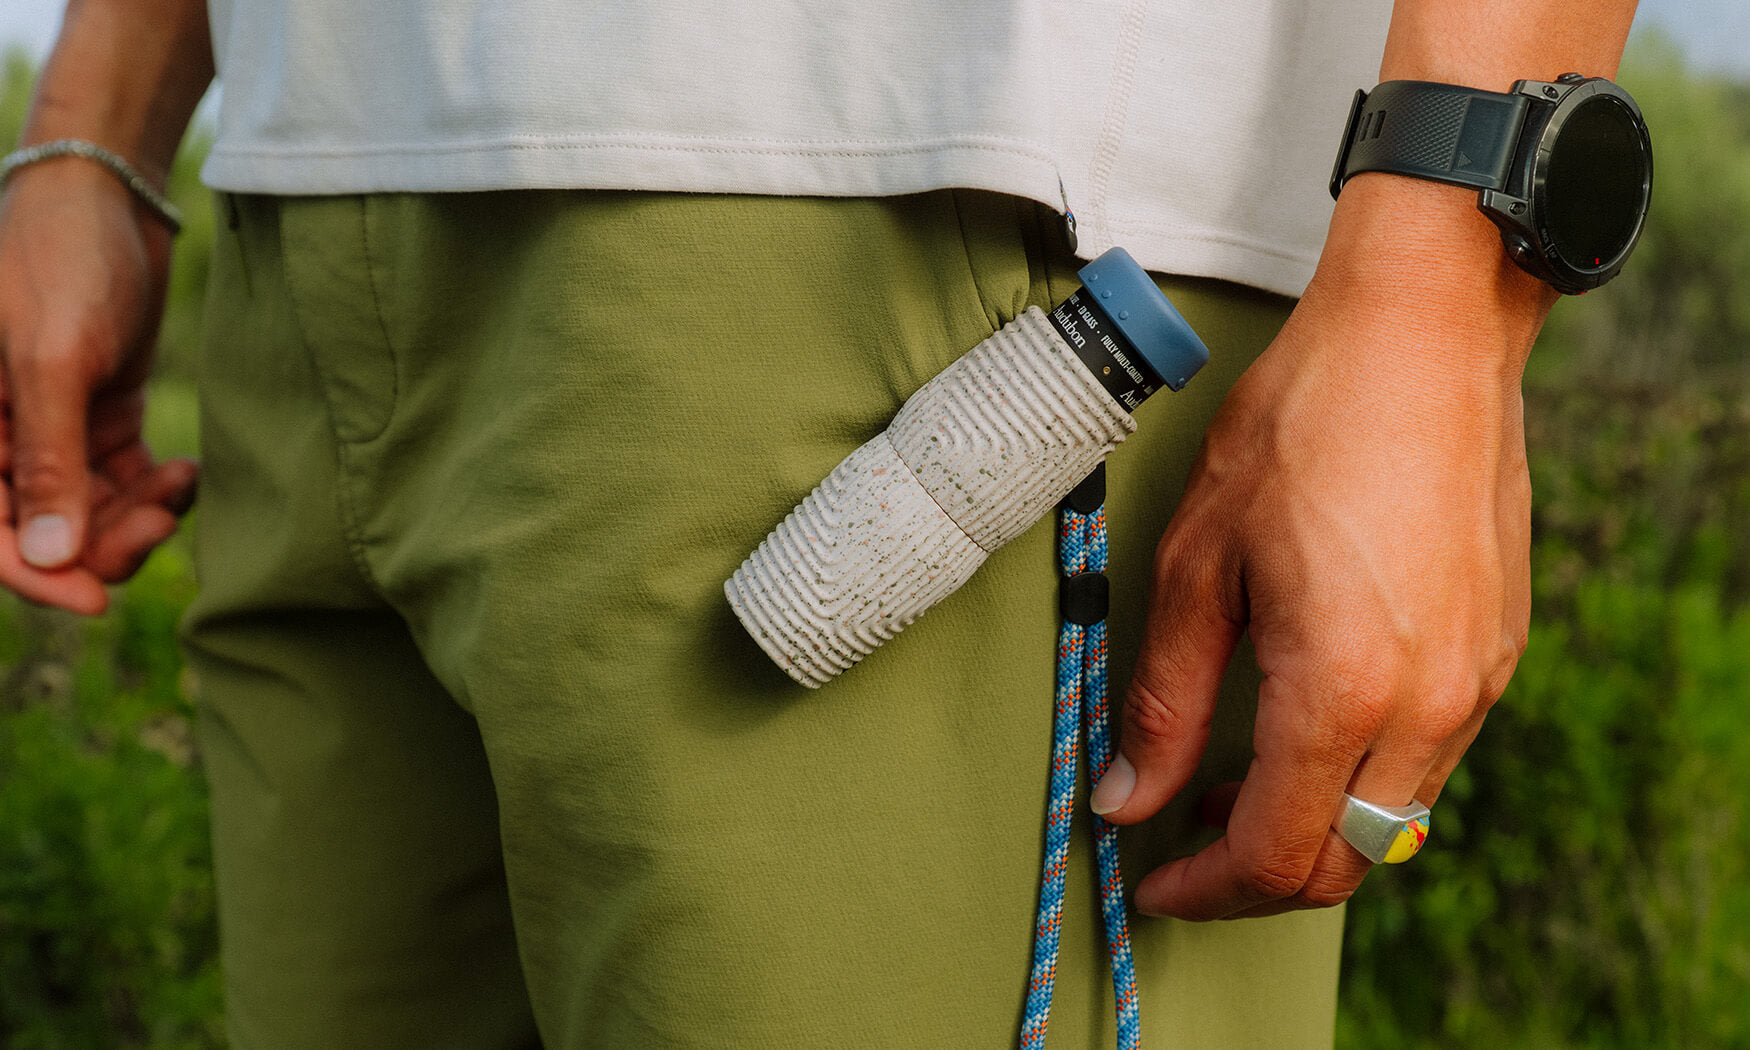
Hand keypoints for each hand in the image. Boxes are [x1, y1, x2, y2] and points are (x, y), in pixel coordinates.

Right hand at [0, 159, 197, 614]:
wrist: (109, 194)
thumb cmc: (59, 260)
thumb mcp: (51, 360)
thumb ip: (49, 461)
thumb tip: (51, 559)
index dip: (32, 577)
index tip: (95, 601)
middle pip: (42, 534)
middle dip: (99, 545)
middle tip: (158, 527)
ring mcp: (49, 430)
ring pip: (88, 516)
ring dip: (135, 519)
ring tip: (178, 489)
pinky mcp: (96, 416)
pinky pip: (122, 484)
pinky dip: (155, 492)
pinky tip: (187, 475)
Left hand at [1089, 183, 1545, 918]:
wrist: (1421, 334)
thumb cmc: (1302, 424)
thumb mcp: (1198, 560)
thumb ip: (1163, 696)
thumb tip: (1127, 797)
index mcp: (1344, 688)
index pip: (1273, 852)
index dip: (1203, 887)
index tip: (1152, 878)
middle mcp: (1430, 704)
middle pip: (1342, 861)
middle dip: (1255, 876)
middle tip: (1183, 843)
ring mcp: (1477, 680)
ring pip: (1392, 820)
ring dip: (1310, 826)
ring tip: (1230, 781)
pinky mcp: (1497, 649)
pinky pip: (1429, 759)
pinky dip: (1361, 777)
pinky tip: (1303, 726)